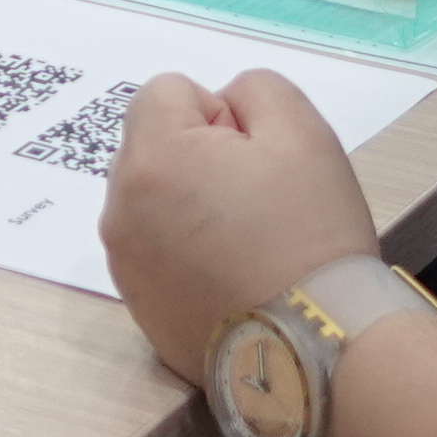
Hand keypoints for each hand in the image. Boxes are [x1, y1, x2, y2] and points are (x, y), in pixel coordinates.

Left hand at [98, 70, 383, 383]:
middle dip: (199, 156)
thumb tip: (226, 101)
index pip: (167, 92)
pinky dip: (186, 253)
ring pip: (153, 199)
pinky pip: (155, 251)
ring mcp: (125, 262)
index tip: (256, 157)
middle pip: (153, 146)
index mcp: (151, 158)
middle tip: (258, 200)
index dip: (220, 113)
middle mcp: (120, 208)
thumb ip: (257, 89)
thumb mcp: (304, 132)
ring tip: (249, 243)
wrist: (315, 348)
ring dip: (189, 204)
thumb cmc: (311, 237)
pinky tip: (234, 277)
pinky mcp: (139, 306)